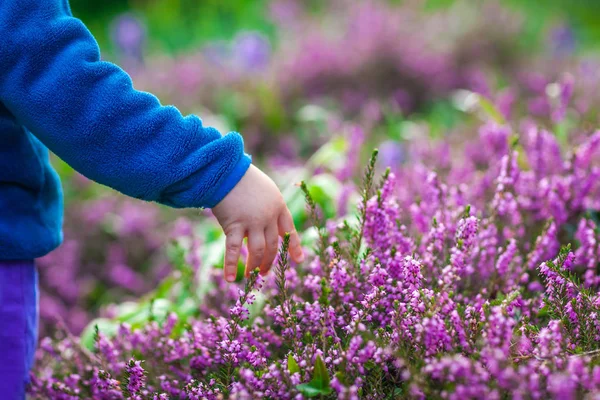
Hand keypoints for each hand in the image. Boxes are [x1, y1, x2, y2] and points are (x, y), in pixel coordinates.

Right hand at [212, 165, 304, 281]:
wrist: (226, 170)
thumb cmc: (243, 177)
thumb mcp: (265, 189)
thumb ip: (268, 206)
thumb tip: (265, 226)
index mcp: (278, 206)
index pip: (289, 230)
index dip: (294, 246)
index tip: (299, 260)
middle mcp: (268, 216)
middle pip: (272, 245)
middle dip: (269, 261)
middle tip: (264, 272)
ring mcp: (252, 222)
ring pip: (258, 251)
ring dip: (255, 266)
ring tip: (252, 276)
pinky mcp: (234, 225)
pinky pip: (234, 250)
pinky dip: (232, 265)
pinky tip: (230, 279)